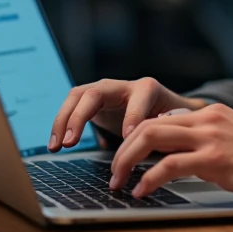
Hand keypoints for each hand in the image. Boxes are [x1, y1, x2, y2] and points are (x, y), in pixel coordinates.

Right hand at [48, 78, 204, 149]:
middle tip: (72, 142)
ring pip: (77, 97)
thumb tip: (178, 141)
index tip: (127, 137)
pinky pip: (70, 107)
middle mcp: (122, 86)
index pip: (138, 99)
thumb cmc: (169, 116)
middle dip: (81, 116)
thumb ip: (175, 127)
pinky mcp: (90, 101)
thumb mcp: (175, 121)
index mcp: (148, 89)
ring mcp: (103, 90)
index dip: (133, 116)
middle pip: (96, 93)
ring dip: (64, 121)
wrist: (160, 107)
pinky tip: (55, 145)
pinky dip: (60, 124)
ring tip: (58, 146)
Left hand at [108, 103, 232, 203]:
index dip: (138, 137)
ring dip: (127, 161)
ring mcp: (209, 137)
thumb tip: (183, 151)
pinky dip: (149, 178)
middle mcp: (206, 119)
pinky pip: (168, 165)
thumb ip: (209, 138)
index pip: (162, 117)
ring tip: (119, 181)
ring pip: (151, 138)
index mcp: (210, 114)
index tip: (128, 156)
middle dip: (124, 148)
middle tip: (114, 170)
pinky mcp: (213, 159)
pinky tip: (142, 190)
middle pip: (148, 124)